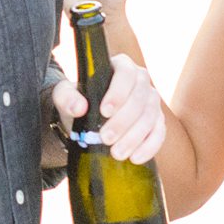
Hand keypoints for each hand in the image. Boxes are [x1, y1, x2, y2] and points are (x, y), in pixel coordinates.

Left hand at [50, 53, 165, 163]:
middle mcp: (141, 80)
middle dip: (123, 121)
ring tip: (116, 153)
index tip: (104, 111)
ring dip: (134, 137)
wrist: (86, 117)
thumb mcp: (65, 96)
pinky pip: (159, 133)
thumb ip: (67, 98)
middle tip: (105, 139)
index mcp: (121, 66)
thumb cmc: (78, 100)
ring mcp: (151, 101)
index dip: (118, 92)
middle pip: (140, 98)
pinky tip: (135, 158)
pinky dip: (149, 147)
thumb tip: (79, 108)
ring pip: (151, 117)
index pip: (126, 74)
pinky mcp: (157, 121)